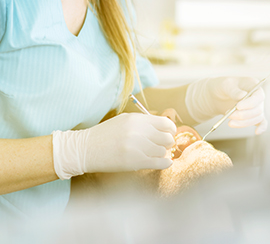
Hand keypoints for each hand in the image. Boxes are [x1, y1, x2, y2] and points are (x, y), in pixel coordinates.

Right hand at [52, 113, 176, 179]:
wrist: (85, 149)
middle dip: (167, 142)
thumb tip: (165, 127)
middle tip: (162, 145)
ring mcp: (137, 147)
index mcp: (137, 119)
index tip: (169, 134)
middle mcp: (139, 131)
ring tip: (154, 154)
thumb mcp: (125, 120)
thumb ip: (144, 123)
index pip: (165, 123)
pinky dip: (165, 163)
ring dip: (161, 153)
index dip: (170, 130)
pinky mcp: (134, 162)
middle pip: (167, 138)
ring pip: (162, 151)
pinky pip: (159, 162)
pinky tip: (165, 162)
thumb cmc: (106, 134)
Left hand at [185, 76, 267, 133]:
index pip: (258, 96)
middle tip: (229, 116)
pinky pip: (261, 122)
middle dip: (243, 115)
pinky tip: (257, 132)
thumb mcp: (225, 85)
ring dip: (244, 122)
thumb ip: (233, 90)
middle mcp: (257, 96)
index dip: (250, 103)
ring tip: (229, 122)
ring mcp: (256, 106)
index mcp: (253, 85)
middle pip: (258, 109)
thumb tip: (242, 96)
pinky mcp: (253, 115)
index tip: (238, 107)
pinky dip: (261, 128)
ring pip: (256, 118)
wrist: (217, 96)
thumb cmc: (222, 87)